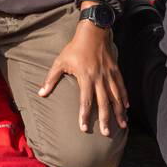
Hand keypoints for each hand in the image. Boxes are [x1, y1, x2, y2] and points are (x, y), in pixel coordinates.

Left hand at [37, 20, 128, 136]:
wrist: (93, 33)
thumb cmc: (74, 48)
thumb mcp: (60, 62)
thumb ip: (51, 79)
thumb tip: (41, 93)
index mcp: (86, 77)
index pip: (85, 101)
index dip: (84, 115)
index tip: (84, 128)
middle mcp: (99, 78)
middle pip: (104, 103)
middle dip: (105, 119)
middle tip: (107, 134)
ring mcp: (109, 75)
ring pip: (116, 97)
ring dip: (119, 112)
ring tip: (122, 125)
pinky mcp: (116, 70)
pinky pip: (121, 87)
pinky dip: (124, 98)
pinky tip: (126, 107)